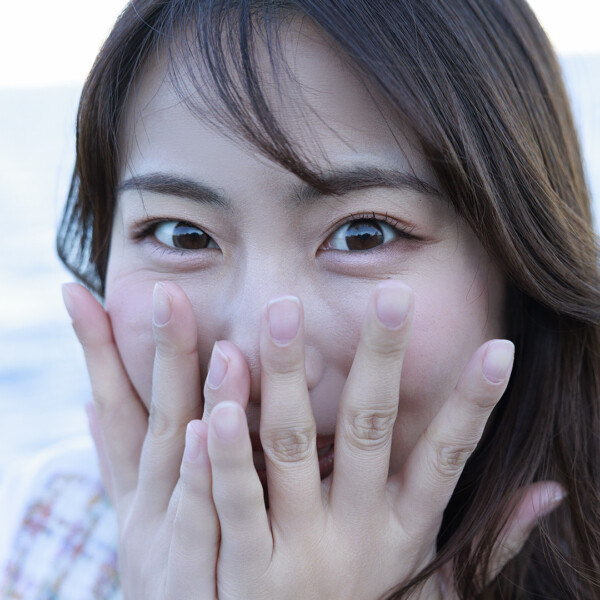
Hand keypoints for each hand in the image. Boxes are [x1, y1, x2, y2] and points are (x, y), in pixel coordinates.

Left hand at [63, 280, 564, 598]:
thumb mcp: (431, 586)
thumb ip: (487, 543)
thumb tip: (550, 493)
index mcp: (402, 531)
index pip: (448, 459)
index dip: (475, 406)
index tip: (500, 350)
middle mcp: (355, 533)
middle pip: (370, 430)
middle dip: (381, 361)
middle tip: (391, 297)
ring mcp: (297, 550)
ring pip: (290, 448)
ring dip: (286, 379)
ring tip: (283, 314)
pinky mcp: (243, 573)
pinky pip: (233, 502)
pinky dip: (225, 453)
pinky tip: (216, 405)